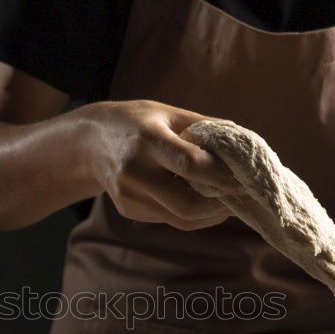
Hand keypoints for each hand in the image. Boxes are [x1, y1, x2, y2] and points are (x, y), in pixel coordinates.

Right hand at [86, 100, 241, 230]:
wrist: (89, 142)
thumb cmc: (137, 122)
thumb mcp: (168, 113)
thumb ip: (205, 128)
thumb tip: (245, 144)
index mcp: (147, 139)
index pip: (190, 165)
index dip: (220, 177)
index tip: (243, 179)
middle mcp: (134, 171)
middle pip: (186, 204)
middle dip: (219, 206)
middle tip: (238, 198)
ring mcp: (128, 195)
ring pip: (181, 219)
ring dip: (210, 215)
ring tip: (226, 203)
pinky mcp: (127, 209)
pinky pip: (169, 219)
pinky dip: (191, 214)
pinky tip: (201, 202)